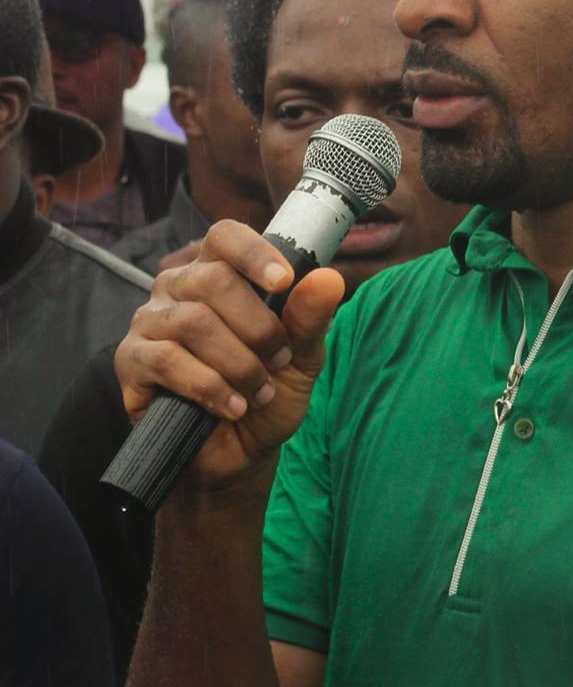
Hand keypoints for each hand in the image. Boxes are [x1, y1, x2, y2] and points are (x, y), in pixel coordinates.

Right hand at [115, 220, 344, 494]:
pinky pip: (166, 360)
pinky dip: (210, 386)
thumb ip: (311, 319)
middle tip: (277, 361)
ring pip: (193, 322)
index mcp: (218, 272)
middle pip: (214, 281)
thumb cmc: (267, 393)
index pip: (225, 236)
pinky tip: (232, 406)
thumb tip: (328, 278)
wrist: (239, 451)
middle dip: (258, 328)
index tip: (284, 282)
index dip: (254, 253)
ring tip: (258, 391)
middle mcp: (177, 288)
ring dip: (238, 363)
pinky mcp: (131, 360)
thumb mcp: (301, 357)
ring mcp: (149, 322)